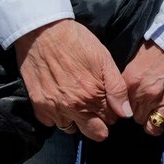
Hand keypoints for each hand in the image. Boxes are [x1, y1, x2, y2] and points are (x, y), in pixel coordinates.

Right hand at [14, 19, 131, 142]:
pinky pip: (51, 122)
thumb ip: (117, 88)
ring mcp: (54, 108)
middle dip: (98, 122)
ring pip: (71, 129)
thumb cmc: (76, 41)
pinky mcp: (38, 105)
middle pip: (94, 133)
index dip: (111, 110)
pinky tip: (58, 99)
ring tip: (74, 100)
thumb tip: (125, 114)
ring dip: (75, 119)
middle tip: (93, 104)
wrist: (42, 30)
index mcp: (92, 96)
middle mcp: (73, 107)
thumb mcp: (104, 58)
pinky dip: (56, 115)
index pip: (110, 119)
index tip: (105, 98)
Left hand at [122, 41, 163, 135]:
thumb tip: (122, 93)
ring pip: (155, 126)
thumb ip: (129, 80)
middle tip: (146, 108)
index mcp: (132, 84)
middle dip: (141, 114)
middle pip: (138, 119)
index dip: (128, 107)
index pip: (124, 108)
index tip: (133, 105)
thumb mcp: (135, 60)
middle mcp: (148, 96)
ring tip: (157, 118)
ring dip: (155, 123)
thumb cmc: (157, 47)